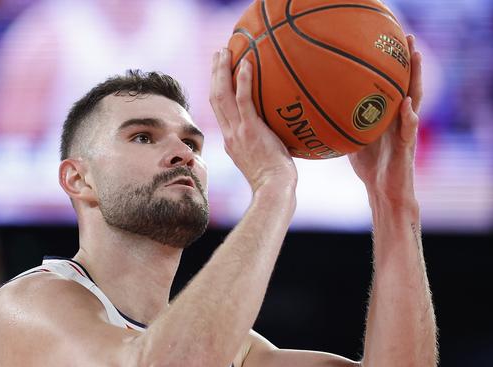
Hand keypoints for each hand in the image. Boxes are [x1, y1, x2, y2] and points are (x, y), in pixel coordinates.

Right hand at [210, 48, 297, 193]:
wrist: (273, 189)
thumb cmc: (275, 180)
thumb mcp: (264, 161)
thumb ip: (263, 146)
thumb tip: (277, 136)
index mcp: (231, 141)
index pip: (219, 111)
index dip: (218, 89)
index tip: (220, 74)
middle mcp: (230, 134)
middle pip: (215, 98)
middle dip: (215, 74)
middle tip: (218, 54)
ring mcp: (237, 132)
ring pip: (222, 95)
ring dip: (222, 70)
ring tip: (225, 50)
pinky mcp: (250, 130)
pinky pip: (243, 100)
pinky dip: (243, 81)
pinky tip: (247, 63)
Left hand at [347, 35, 422, 206]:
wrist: (384, 192)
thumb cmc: (370, 167)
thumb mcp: (352, 141)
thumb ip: (342, 125)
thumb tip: (315, 115)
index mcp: (389, 116)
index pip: (394, 85)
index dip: (393, 65)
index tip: (389, 41)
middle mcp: (400, 119)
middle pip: (408, 85)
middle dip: (409, 62)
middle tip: (408, 37)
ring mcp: (406, 132)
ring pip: (414, 100)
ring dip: (415, 79)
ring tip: (415, 57)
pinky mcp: (408, 148)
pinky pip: (409, 129)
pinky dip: (409, 116)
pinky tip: (405, 104)